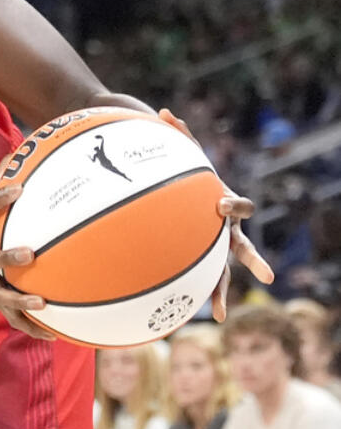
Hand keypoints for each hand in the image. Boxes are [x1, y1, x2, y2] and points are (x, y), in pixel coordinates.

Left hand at [159, 109, 274, 319]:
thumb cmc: (190, 178)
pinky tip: (210, 318)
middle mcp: (228, 231)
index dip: (232, 205)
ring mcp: (219, 249)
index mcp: (226, 206)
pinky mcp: (205, 260)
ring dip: (222, 293)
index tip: (221, 205)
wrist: (194, 198)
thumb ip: (180, 136)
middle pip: (242, 247)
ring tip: (218, 315)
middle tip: (265, 277)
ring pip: (225, 273)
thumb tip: (164, 110)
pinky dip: (207, 297)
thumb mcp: (187, 159)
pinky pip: (205, 280)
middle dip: (253, 261)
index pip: (238, 206)